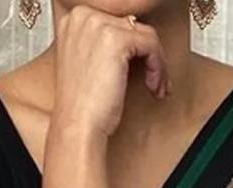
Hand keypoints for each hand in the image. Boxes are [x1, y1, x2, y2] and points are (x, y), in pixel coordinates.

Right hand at [52, 5, 169, 139]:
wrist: (77, 126)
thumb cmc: (82, 105)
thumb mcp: (88, 63)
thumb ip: (103, 44)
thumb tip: (133, 41)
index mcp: (74, 19)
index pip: (117, 23)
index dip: (133, 48)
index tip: (140, 69)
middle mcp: (83, 16)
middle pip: (132, 26)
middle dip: (146, 56)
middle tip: (152, 81)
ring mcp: (98, 25)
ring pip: (145, 35)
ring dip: (156, 63)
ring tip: (155, 87)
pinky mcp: (116, 40)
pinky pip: (151, 44)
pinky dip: (158, 67)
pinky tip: (153, 87)